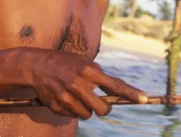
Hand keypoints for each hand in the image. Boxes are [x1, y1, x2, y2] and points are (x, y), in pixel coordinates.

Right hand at [30, 51, 146, 118]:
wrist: (36, 66)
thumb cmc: (65, 63)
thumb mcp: (84, 63)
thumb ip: (98, 77)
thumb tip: (116, 93)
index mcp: (88, 70)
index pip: (115, 85)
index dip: (131, 93)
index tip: (144, 98)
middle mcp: (78, 84)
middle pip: (102, 109)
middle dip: (104, 109)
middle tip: (100, 104)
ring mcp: (67, 97)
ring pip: (87, 115)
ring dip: (86, 109)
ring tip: (77, 96)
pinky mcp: (57, 106)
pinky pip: (73, 116)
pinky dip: (73, 110)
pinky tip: (65, 97)